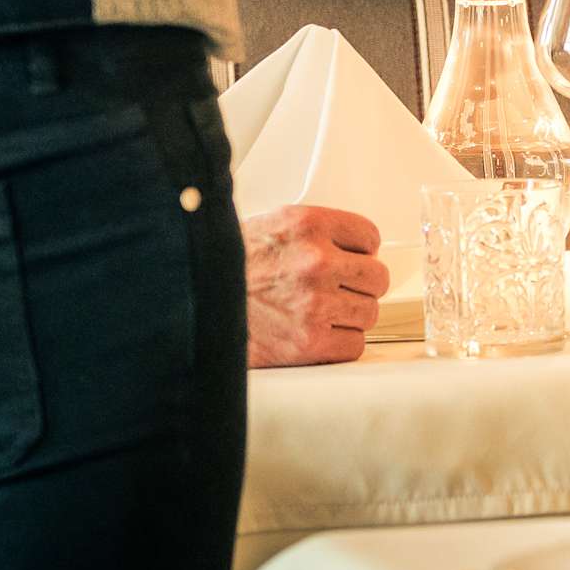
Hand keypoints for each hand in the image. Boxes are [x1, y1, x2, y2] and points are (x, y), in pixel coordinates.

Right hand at [243, 205, 389, 367]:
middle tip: (335, 291)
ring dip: (349, 316)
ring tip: (319, 314)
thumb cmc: (227, 269)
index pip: (369, 236)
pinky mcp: (310, 342)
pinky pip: (354, 344)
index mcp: (307, 225)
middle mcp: (316, 261)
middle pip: (377, 277)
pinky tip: (314, 335)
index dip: (360, 252)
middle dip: (359, 286)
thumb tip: (353, 247)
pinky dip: (339, 345)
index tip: (349, 260)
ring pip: (369, 312)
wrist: (191, 303)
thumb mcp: (269, 227)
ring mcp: (315, 303)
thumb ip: (313, 232)